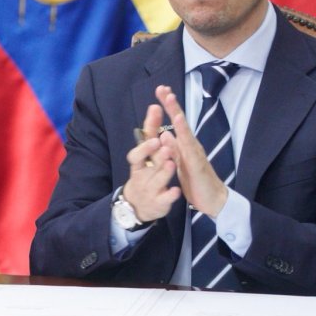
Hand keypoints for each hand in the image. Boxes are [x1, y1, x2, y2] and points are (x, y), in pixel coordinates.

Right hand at [120, 103, 180, 222]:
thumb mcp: (148, 157)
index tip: (152, 133)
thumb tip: (155, 108)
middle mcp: (142, 174)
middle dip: (153, 152)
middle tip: (163, 142)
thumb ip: (152, 134)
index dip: (145, 137)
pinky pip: (164, 199)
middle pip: (146, 162)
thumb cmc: (145, 176)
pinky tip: (176, 191)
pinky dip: (170, 194)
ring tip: (171, 162)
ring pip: (156, 180)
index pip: (139, 147)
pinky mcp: (159, 203)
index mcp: (140, 162)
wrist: (140, 207)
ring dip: (163, 171)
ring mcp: (150, 189)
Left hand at [154, 85, 228, 217]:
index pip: (175, 123)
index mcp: (185, 146)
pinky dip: (184, 135)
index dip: (168, 107)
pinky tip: (178, 125)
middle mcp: (191, 145)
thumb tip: (164, 133)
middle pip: (180, 121)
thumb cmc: (196, 181)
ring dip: (177, 113)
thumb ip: (172, 149)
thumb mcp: (179, 164)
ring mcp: (195, 153)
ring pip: (185, 130)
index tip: (160, 90)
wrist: (213, 200)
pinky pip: (189, 147)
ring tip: (170, 98)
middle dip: (171, 104)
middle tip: (162, 88)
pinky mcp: (197, 164)